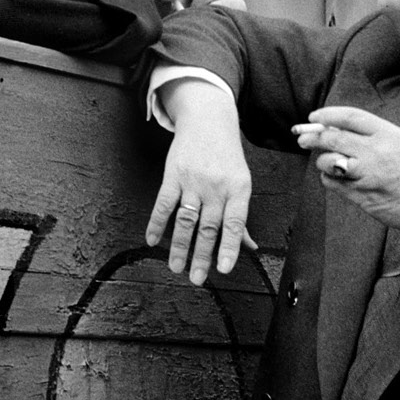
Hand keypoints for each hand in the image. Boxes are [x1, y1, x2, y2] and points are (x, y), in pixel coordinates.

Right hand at [148, 79, 257, 283]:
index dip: (229, 248)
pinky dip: (156, 223)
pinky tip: (151, 240)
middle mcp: (216, 186)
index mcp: (238, 189)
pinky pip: (163, 203)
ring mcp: (193, 180)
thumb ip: (240, 217)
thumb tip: (249, 247)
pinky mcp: (173, 174)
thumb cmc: (227, 157)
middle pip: (208, 227)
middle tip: (197, 279)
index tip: (223, 270)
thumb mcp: (240, 183)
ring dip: (179, 246)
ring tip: (176, 267)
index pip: (234, 223)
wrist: (208, 121)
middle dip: (201, 256)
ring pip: (185, 219)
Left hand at [292, 106, 399, 237]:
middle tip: (302, 138)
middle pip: (333, 137)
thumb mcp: (399, 144)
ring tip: (329, 163)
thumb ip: (371, 135)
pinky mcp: (361, 195)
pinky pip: (332, 183)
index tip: (314, 117)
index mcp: (389, 134)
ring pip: (328, 161)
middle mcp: (377, 152)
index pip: (350, 117)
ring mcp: (368, 174)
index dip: (327, 114)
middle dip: (313, 137)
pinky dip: (329, 179)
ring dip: (323, 161)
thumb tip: (334, 128)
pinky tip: (338, 180)